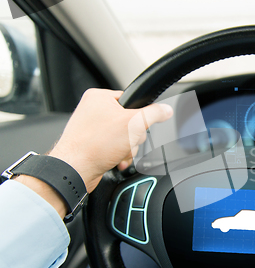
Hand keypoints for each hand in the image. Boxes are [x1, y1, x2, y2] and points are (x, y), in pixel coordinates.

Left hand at [49, 89, 172, 192]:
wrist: (75, 170)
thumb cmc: (94, 145)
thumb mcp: (134, 124)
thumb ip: (154, 114)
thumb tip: (165, 109)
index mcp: (99, 97)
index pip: (131, 101)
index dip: (139, 115)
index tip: (138, 125)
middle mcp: (93, 110)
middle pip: (130, 121)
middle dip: (133, 137)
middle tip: (126, 142)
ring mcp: (91, 128)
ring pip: (124, 136)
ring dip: (127, 149)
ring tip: (119, 153)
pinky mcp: (91, 144)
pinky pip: (114, 147)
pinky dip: (118, 155)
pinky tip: (115, 160)